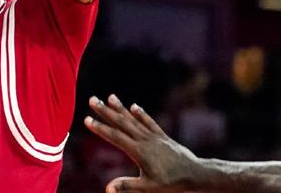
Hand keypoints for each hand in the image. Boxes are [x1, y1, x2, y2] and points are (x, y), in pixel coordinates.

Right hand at [84, 95, 201, 192]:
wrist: (194, 174)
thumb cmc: (171, 183)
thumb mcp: (148, 188)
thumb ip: (127, 186)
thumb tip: (107, 189)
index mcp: (138, 151)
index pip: (115, 136)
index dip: (100, 128)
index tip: (87, 119)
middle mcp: (144, 139)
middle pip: (121, 122)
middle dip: (105, 111)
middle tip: (92, 99)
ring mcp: (153, 136)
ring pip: (133, 119)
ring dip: (121, 108)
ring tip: (110, 96)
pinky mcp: (162, 136)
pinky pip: (149, 122)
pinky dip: (141, 114)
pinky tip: (134, 107)